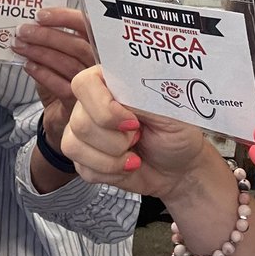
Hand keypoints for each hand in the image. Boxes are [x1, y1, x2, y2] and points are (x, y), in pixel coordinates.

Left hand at [11, 7, 92, 147]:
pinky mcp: (80, 105)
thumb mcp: (56, 59)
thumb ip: (50, 42)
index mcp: (96, 48)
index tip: (40, 15)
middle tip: (23, 31)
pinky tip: (28, 66)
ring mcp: (94, 87)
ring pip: (68, 64)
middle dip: (46, 35)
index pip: (87, 27)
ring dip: (40, 52)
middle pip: (77, 45)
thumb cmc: (59, 84)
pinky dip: (42, 74)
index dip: (65, 18)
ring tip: (19, 46)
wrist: (60, 119)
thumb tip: (28, 25)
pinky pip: (61, 86)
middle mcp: (99, 66)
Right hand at [62, 65, 210, 199]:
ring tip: (133, 155)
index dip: (104, 107)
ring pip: (75, 146)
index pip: (84, 83)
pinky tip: (126, 166)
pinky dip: (110, 173)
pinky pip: (82, 168)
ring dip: (112, 159)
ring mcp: (86, 131)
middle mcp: (93, 103)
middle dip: (115, 140)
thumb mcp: (170, 111)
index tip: (133, 122)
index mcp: (111, 82)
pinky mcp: (84, 157)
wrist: (179, 169)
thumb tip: (124, 91)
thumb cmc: (178, 134)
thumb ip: (143, 97)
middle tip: (139, 136)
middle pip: (79, 121)